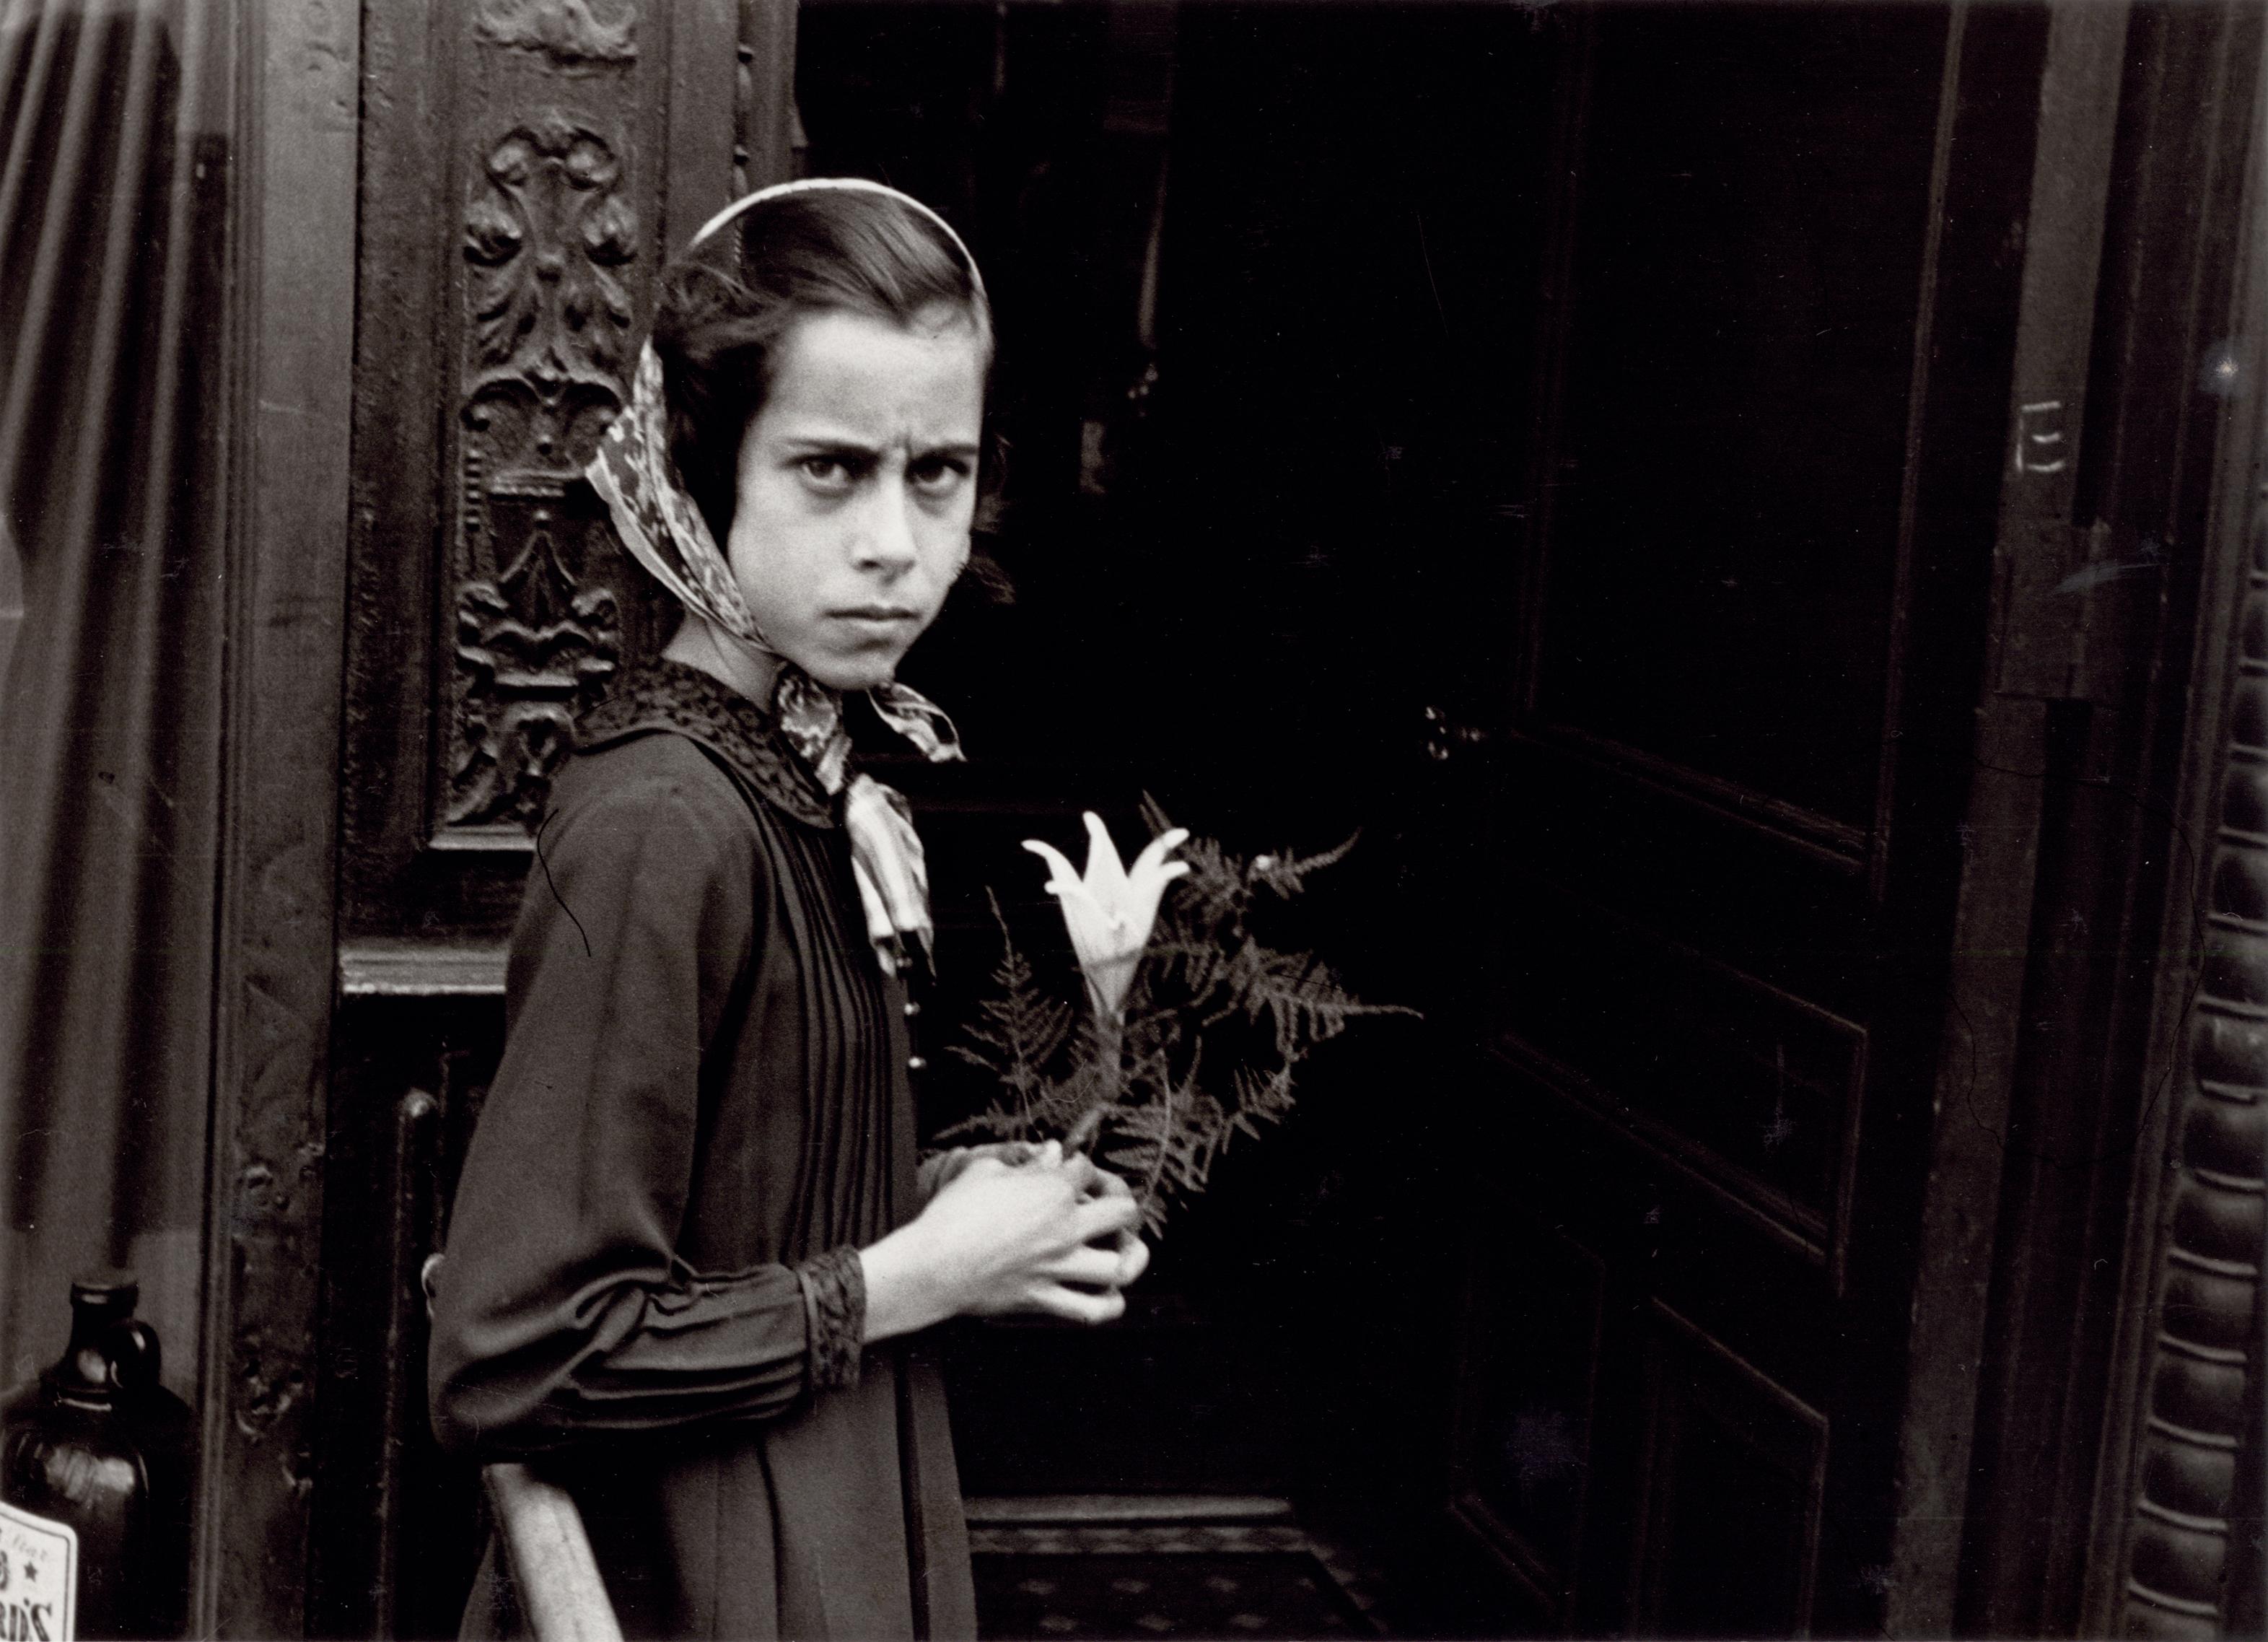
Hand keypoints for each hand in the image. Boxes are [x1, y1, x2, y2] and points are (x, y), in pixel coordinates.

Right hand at [860, 1142, 1145, 1337]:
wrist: (932, 1265)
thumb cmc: (953, 1215)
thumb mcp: (986, 1172)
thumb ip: (1026, 1162)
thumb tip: (1052, 1151)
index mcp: (1052, 1191)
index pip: (1085, 1169)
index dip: (1080, 1165)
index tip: (1070, 1169)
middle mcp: (1065, 1229)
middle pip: (1123, 1211)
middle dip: (1121, 1200)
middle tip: (1109, 1201)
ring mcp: (1058, 1267)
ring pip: (1120, 1267)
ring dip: (1130, 1257)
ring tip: (1126, 1250)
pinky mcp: (1045, 1299)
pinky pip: (1091, 1311)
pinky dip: (1107, 1305)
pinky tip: (1108, 1295)